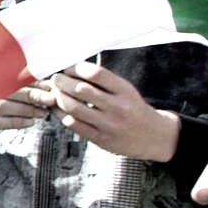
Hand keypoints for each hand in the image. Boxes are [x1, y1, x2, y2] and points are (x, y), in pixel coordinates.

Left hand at [49, 61, 179, 160]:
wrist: (153, 137)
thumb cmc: (133, 109)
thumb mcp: (125, 90)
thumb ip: (103, 81)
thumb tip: (73, 70)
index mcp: (124, 90)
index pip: (96, 73)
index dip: (76, 68)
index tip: (67, 68)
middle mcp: (117, 106)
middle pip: (80, 90)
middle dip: (62, 82)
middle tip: (55, 79)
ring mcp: (108, 124)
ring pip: (73, 107)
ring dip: (58, 98)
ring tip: (54, 92)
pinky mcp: (101, 139)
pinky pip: (74, 125)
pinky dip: (61, 114)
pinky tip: (57, 109)